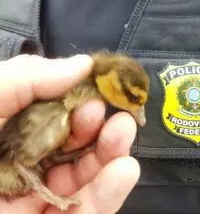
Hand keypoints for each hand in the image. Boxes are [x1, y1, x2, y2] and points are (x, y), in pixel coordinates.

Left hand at [0, 54, 139, 213]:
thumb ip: (27, 76)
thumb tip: (84, 64)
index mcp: (10, 133)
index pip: (55, 114)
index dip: (80, 101)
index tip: (100, 91)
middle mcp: (26, 163)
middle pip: (75, 145)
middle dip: (99, 129)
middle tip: (117, 118)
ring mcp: (38, 199)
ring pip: (86, 177)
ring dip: (111, 156)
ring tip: (124, 137)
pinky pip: (86, 213)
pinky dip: (109, 193)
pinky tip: (125, 170)